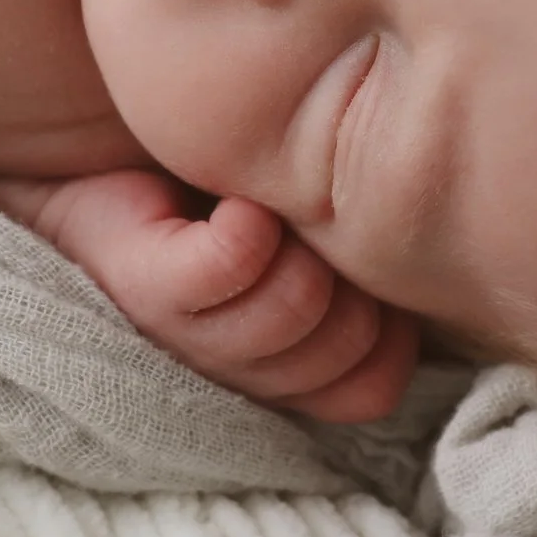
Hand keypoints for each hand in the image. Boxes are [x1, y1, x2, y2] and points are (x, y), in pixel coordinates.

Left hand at [0, 169, 419, 423]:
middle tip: (303, 224)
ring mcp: (181, 339)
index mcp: (277, 372)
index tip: (352, 266)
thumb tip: (441, 265)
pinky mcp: (142, 284)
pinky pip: (233, 263)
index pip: (373, 387)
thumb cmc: (224, 191)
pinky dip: (246, 226)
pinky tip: (231, 204)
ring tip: (265, 206)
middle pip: (343, 347)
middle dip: (346, 276)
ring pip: (297, 307)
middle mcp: (229, 373)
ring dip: (297, 243)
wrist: (96, 148)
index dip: (385, 327)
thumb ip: (371, 272)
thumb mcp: (320, 240)